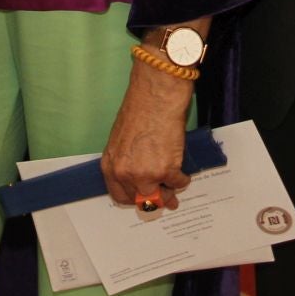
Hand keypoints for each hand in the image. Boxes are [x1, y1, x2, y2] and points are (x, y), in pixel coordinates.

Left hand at [99, 58, 192, 210]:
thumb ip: (128, 160)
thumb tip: (140, 173)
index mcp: (111, 166)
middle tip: (165, 199)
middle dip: (154, 199)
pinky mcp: (167, 170)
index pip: (120, 196)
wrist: (156, 96)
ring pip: (160, 196)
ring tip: (175, 187)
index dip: (134, 199)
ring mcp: (146, 175)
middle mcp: (125, 174)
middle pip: (141, 200)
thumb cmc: (139, 109)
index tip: (143, 198)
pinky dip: (183, 179)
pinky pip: (178, 182)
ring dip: (169, 192)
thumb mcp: (122, 139)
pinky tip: (184, 173)